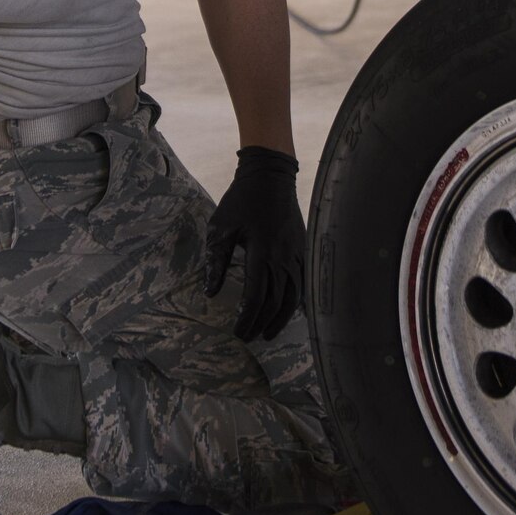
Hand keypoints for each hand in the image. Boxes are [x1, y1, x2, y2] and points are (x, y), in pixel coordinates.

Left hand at [204, 146, 305, 340]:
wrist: (271, 177)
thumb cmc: (242, 200)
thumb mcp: (221, 228)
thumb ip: (216, 261)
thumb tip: (211, 292)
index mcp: (261, 252)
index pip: (256, 296)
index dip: (247, 318)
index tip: (237, 332)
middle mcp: (282, 257)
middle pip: (275, 301)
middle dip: (261, 323)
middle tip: (248, 337)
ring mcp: (296, 254)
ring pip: (293, 296)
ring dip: (280, 318)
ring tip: (268, 333)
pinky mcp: (303, 249)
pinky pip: (304, 282)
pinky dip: (297, 301)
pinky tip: (288, 311)